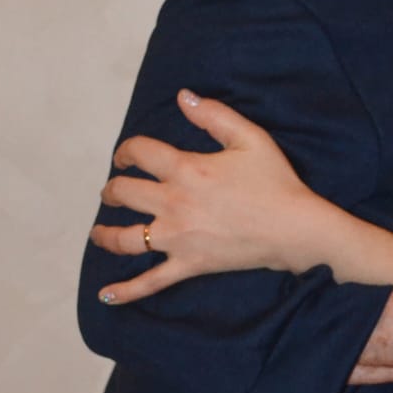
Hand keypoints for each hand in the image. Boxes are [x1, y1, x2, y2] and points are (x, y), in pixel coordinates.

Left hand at [92, 90, 318, 303]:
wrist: (294, 228)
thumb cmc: (275, 182)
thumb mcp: (250, 138)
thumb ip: (214, 115)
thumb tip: (183, 96)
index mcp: (185, 169)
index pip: (140, 153)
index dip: (126, 150)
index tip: (126, 155)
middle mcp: (172, 203)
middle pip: (124, 193)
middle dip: (112, 190)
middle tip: (112, 192)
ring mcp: (177, 238)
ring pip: (126, 238)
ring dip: (105, 234)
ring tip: (98, 232)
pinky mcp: (188, 264)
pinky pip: (150, 282)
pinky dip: (126, 290)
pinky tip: (105, 296)